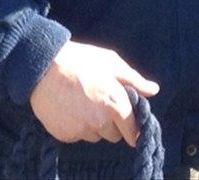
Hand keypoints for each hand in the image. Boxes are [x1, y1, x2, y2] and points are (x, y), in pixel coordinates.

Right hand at [30, 40, 158, 145]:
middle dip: (112, 124)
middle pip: (113, 135)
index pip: (132, 130)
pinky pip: (77, 136)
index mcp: (115, 103)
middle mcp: (100, 121)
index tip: (131, 126)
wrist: (44, 67)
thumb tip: (154, 90)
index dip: (133, 128)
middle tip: (102, 103)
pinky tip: (71, 108)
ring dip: (94, 125)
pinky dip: (77, 126)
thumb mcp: (112, 62)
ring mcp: (81, 130)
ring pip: (95, 136)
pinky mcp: (65, 135)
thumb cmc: (81, 60)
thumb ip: (134, 79)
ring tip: (84, 102)